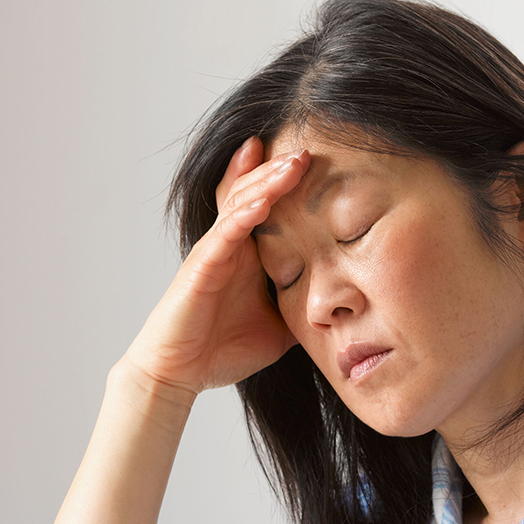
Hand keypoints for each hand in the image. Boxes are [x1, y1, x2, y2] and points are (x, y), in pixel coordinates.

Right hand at [124, 138, 310, 399]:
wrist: (182, 374)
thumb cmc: (223, 350)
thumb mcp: (280, 329)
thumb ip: (303, 311)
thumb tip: (341, 310)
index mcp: (247, 256)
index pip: (266, 208)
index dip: (285, 185)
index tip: (317, 167)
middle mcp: (229, 247)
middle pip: (253, 193)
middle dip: (279, 170)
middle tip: (308, 149)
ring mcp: (214, 253)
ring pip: (240, 204)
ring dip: (266, 181)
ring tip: (293, 161)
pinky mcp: (201, 268)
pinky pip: (224, 234)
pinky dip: (243, 214)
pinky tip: (262, 199)